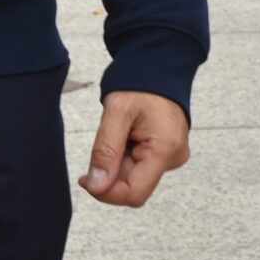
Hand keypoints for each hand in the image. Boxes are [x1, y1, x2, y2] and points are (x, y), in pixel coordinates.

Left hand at [82, 90, 190, 207]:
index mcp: (166, 148)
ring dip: (117, 162)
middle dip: (111, 171)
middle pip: (133, 186)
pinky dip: (125, 156)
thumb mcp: (117, 112)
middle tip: (105, 139)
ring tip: (120, 132)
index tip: (85, 178)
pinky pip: (140, 167)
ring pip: (134, 177)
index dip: (106, 192)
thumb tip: (96, 186)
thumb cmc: (141, 83)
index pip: (134, 193)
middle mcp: (174, 157)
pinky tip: (127, 135)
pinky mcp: (167, 153)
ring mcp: (172, 156)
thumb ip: (105, 151)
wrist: (159, 66)